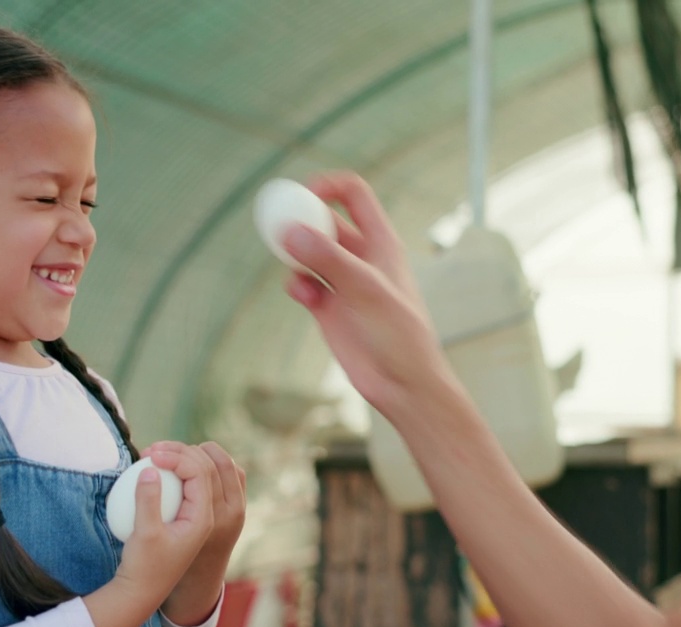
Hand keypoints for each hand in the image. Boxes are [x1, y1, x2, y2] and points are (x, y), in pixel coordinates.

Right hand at [109, 444, 214, 606]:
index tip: (149, 454)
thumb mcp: (144, 534)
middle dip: (180, 451)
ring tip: (154, 455)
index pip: (200, 472)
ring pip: (203, 471)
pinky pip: (193, 482)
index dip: (176, 456)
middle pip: (206, 466)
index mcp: (204, 518)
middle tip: (150, 450)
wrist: (145, 592)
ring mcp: (202, 513)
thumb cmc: (144, 567)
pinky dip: (179, 470)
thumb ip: (147, 500)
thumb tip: (150, 468)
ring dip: (181, 457)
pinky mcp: (191, 514)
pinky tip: (158, 468)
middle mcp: (209, 514)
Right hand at [281, 172, 454, 412]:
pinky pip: (303, 284)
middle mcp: (361, 257)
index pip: (354, 194)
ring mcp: (343, 282)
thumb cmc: (399, 336)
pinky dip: (296, 285)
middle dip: (300, 220)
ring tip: (292, 268)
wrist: (402, 385)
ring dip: (293, 254)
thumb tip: (290, 231)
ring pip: (308, 252)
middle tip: (277, 228)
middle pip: (323, 220)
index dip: (327, 187)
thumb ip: (328, 259)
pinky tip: (302, 298)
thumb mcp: (364, 290)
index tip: (300, 195)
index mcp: (380, 242)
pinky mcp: (329, 308)